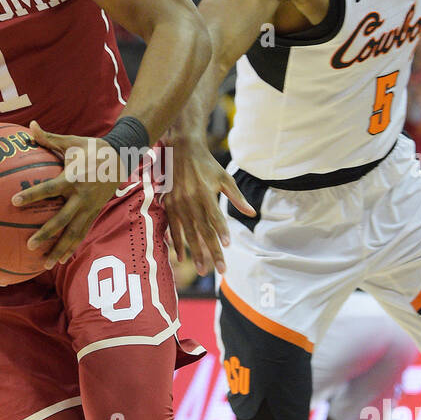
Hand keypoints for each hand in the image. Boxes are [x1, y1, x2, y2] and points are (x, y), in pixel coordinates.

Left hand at [11, 121, 121, 268]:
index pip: (50, 188)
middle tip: (29, 245)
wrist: (120, 158)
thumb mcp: (71, 141)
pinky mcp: (95, 213)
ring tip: (46, 264)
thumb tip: (30, 125)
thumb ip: (49, 138)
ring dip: (60, 249)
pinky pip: (82, 233)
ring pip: (74, 233)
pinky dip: (72, 247)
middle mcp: (82, 196)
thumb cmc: (91, 148)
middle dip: (46, 233)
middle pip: (62, 219)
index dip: (33, 195)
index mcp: (74, 177)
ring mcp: (90, 207)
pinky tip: (61, 259)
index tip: (14, 202)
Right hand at [164, 136, 254, 274]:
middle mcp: (190, 200)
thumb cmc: (207, 164)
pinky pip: (173, 228)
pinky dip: (177, 243)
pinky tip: (182, 258)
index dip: (221, 231)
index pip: (215, 216)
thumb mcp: (225, 177)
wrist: (181, 150)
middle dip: (211, 251)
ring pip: (188, 233)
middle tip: (220, 269)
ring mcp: (178, 203)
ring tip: (203, 270)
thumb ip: (237, 197)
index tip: (227, 246)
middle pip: (203, 230)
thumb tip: (251, 213)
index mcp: (205, 192)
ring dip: (195, 253)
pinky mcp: (168, 205)